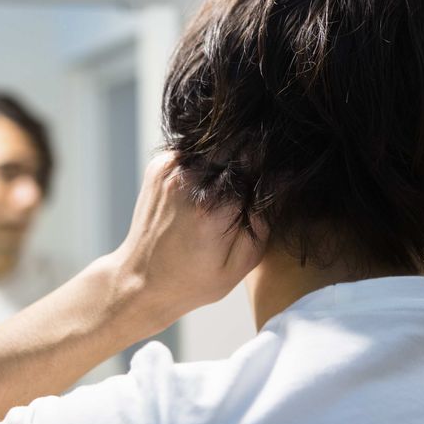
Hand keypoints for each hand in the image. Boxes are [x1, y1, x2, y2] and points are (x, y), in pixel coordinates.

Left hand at [109, 153, 266, 333]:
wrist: (140, 280)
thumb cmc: (194, 280)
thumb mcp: (240, 264)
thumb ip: (262, 219)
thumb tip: (283, 177)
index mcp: (212, 207)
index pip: (257, 159)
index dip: (272, 162)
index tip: (278, 174)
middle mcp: (188, 180)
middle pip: (235, 143)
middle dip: (251, 156)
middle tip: (252, 183)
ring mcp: (170, 169)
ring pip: (214, 143)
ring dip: (228, 157)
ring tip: (228, 189)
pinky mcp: (159, 166)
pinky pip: (194, 149)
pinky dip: (207, 160)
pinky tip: (208, 185)